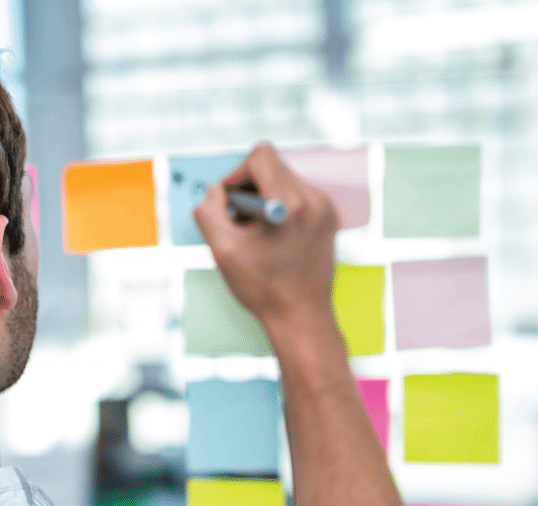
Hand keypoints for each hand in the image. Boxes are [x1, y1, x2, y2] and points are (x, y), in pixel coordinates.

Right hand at [193, 142, 339, 332]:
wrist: (302, 318)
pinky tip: (271, 240)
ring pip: (283, 180)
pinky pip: (297, 196)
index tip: (228, 202)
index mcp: (290, 204)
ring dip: (262, 199)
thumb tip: (214, 191)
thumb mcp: (222, 251)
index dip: (236, 174)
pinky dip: (278, 209)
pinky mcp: (329, 218)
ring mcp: (326, 208)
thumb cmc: (263, 288)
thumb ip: (208, 213)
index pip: (261, 156)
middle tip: (238, 222)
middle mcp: (314, 200)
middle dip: (248, 189)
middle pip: (272, 166)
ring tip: (254, 235)